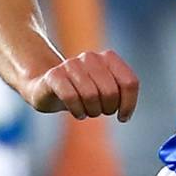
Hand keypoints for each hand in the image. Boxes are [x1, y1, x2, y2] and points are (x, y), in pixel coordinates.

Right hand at [21, 50, 139, 120]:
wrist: (46, 88)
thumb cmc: (83, 92)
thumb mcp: (106, 91)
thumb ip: (121, 95)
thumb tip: (125, 113)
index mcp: (108, 58)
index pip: (129, 82)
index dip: (129, 104)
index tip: (123, 117)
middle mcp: (90, 57)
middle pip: (111, 92)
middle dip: (108, 109)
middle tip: (100, 112)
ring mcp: (71, 64)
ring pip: (91, 96)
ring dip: (92, 111)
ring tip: (88, 112)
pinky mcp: (54, 76)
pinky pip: (71, 97)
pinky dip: (77, 110)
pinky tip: (78, 113)